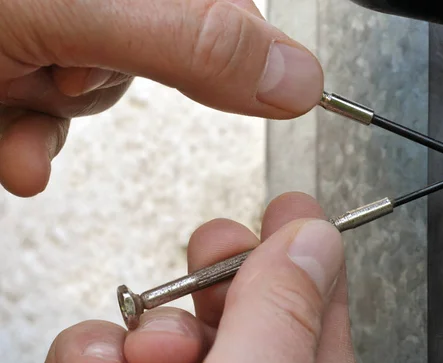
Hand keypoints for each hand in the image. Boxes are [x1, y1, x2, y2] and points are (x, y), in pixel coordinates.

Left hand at [0, 1, 322, 196]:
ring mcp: (62, 32)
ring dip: (59, 116)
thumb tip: (297, 77)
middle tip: (70, 72)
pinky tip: (15, 149)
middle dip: (107, 82)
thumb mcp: (82, 11)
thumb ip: (194, 39)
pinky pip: (55, 117)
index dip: (237, 52)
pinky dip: (32, 143)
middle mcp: (106, 1)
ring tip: (22, 102)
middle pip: (157, 57)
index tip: (265, 99)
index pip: (225, 9)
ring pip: (100, 92)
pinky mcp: (28, 69)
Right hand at [26, 193, 357, 362]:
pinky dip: (82, 361)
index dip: (308, 261)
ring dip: (144, 328)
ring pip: (158, 339)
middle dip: (220, 278)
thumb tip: (313, 241)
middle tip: (215, 242)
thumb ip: (278, 323)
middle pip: (237, 324)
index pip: (318, 325)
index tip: (296, 209)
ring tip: (142, 350)